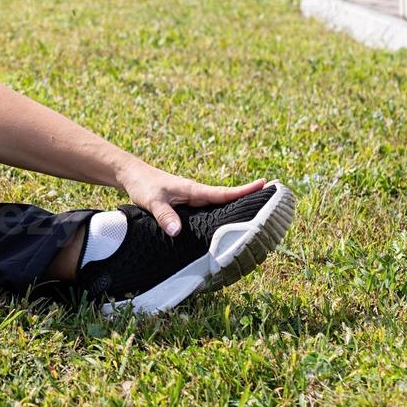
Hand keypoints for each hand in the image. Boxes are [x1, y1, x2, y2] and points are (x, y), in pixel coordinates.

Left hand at [118, 163, 268, 237]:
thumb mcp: (152, 201)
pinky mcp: (187, 204)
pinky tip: (227, 224)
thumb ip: (164, 216)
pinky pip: (209, 209)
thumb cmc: (143, 185)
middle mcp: (197, 194)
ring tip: (259, 214)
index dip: (244, 191)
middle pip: (228, 199)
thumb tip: (177, 231)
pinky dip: (221, 213)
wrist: (132, 176)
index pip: (223, 193)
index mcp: (194, 190)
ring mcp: (193, 199)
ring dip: (236, 207)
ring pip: (219, 205)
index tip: (265, 185)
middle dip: (249, 199)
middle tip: (274, 200)